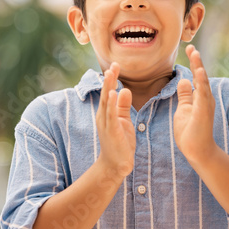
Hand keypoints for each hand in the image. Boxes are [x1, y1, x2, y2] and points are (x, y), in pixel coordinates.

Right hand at [96, 62, 135, 176]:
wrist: (115, 164)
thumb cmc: (119, 142)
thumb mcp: (123, 120)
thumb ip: (123, 105)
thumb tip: (125, 89)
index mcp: (106, 112)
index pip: (108, 91)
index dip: (111, 78)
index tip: (115, 65)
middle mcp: (103, 115)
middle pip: (105, 93)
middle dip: (109, 78)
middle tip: (113, 64)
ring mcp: (106, 123)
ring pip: (106, 101)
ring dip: (108, 87)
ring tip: (111, 73)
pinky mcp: (111, 130)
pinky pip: (111, 114)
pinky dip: (111, 103)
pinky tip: (113, 93)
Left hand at [174, 45, 217, 162]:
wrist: (196, 151)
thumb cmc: (190, 132)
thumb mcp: (184, 109)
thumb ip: (186, 95)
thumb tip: (184, 81)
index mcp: (199, 97)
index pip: (196, 76)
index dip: (193, 62)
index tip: (189, 48)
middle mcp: (205, 98)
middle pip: (201, 75)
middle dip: (196, 61)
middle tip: (191, 46)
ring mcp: (205, 104)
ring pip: (204, 82)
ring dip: (199, 67)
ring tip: (195, 53)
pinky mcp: (203, 111)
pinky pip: (203, 95)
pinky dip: (201, 83)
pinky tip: (198, 72)